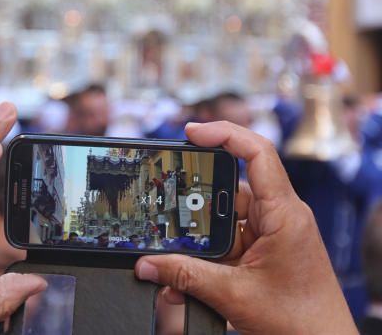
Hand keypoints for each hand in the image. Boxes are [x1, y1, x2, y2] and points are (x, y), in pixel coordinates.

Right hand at [135, 121, 357, 334]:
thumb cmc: (300, 321)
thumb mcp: (234, 295)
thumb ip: (187, 277)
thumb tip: (149, 264)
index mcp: (284, 212)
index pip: (257, 152)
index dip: (224, 133)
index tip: (192, 133)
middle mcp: (280, 214)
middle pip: (233, 185)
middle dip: (199, 198)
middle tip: (170, 203)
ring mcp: (273, 231)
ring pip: (228, 216)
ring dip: (202, 235)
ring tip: (178, 252)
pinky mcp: (266, 247)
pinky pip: (232, 238)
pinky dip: (210, 252)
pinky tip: (191, 272)